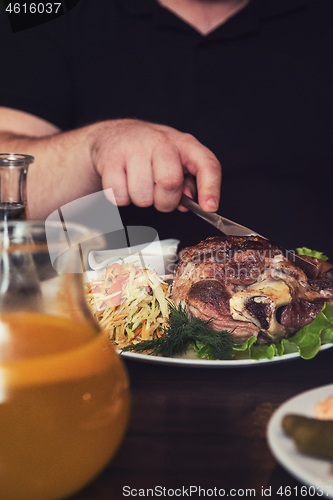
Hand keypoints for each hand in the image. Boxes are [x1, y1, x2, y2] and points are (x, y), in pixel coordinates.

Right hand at [91, 119, 220, 211]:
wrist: (112, 135)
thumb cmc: (150, 153)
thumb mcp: (176, 161)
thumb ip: (187, 182)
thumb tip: (190, 201)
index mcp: (184, 144)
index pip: (206, 164)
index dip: (211, 188)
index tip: (210, 207)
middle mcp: (161, 140)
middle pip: (170, 183)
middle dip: (165, 201)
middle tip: (158, 196)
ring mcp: (134, 147)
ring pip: (143, 196)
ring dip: (141, 200)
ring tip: (138, 185)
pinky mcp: (111, 158)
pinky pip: (119, 196)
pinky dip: (121, 198)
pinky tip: (122, 183)